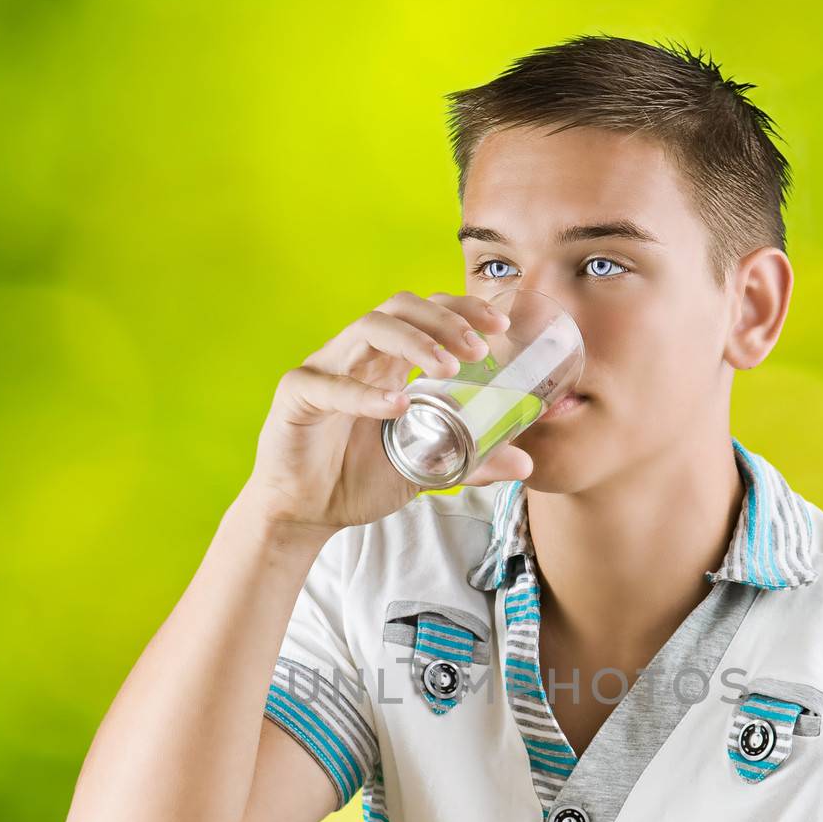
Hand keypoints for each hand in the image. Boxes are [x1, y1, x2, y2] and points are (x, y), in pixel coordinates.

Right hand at [249, 290, 533, 532]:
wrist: (305, 514)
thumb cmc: (358, 479)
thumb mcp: (425, 468)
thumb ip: (471, 462)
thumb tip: (526, 462)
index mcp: (386, 362)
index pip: (425, 314)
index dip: (462, 310)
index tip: (500, 327)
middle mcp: (356, 355)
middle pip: (400, 307)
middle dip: (444, 320)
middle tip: (478, 350)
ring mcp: (324, 369)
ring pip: (368, 329)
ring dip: (414, 343)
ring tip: (448, 370)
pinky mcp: (297, 395)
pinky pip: (330, 385)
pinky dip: (366, 393)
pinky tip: (398, 405)